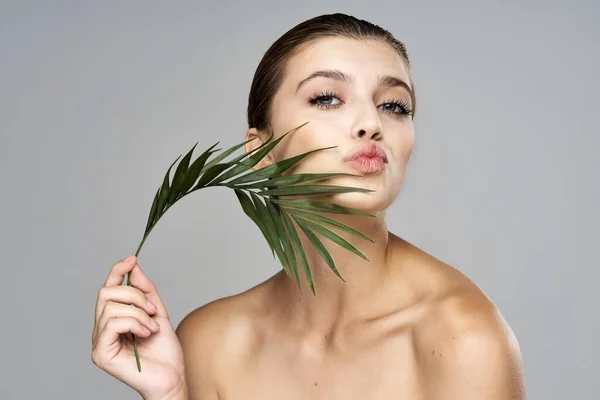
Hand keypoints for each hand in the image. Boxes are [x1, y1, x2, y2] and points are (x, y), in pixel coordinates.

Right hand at [91, 255, 186, 398]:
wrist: (172, 377)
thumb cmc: (164, 350)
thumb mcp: (158, 312)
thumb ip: (145, 290)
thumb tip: (133, 266)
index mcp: (113, 318)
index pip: (108, 288)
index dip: (117, 270)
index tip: (132, 258)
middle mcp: (101, 328)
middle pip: (106, 293)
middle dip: (134, 295)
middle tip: (153, 310)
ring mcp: (99, 341)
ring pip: (112, 307)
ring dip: (139, 312)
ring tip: (152, 327)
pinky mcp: (101, 353)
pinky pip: (112, 324)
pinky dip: (135, 323)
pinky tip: (146, 334)